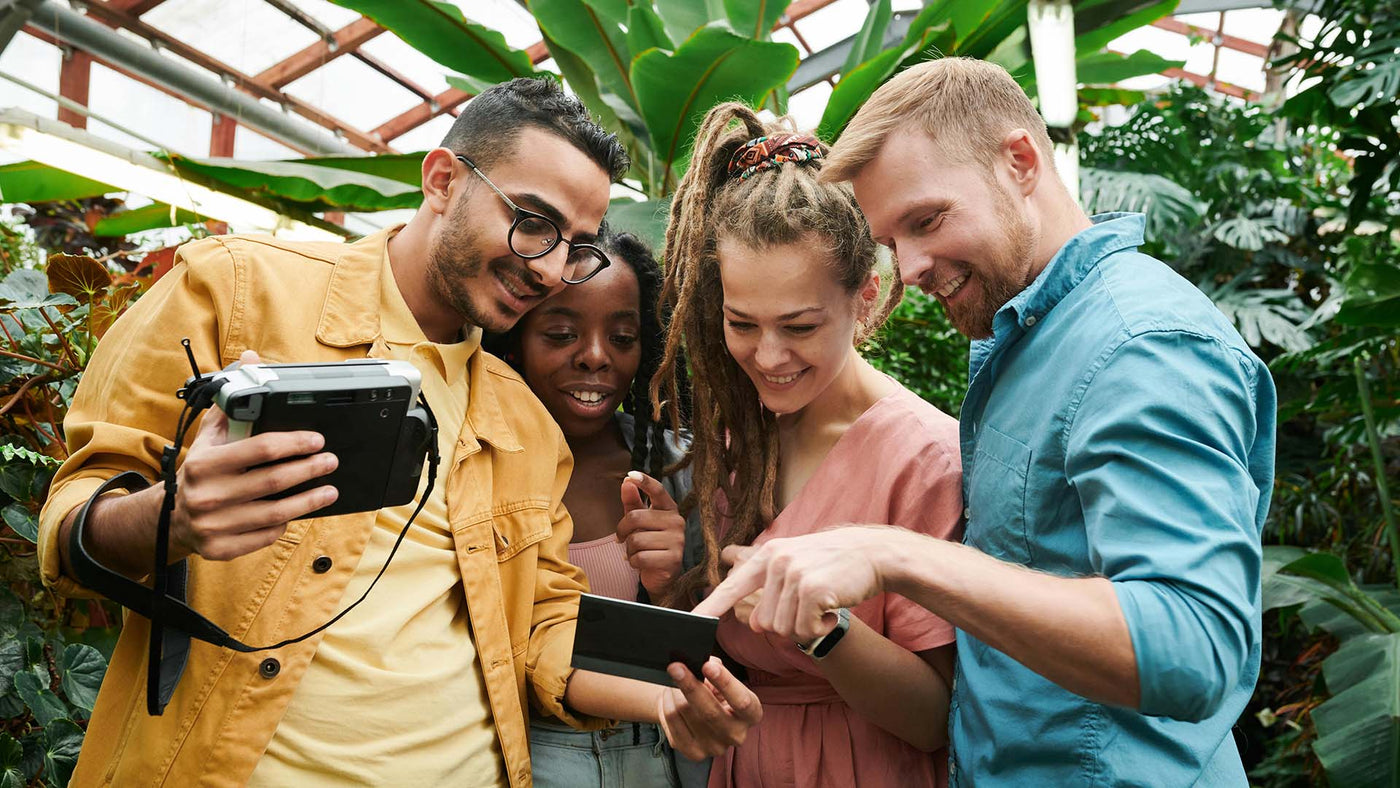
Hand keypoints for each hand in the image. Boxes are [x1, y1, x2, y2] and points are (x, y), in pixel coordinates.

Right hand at [172, 350, 339, 560]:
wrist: (171, 518)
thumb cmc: (202, 470)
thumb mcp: (210, 435)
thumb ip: (232, 399)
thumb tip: (251, 359)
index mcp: (204, 463)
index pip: (260, 449)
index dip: (295, 443)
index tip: (318, 440)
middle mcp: (206, 495)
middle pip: (274, 481)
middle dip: (310, 469)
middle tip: (331, 461)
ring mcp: (213, 525)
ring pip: (276, 512)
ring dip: (309, 500)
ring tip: (330, 489)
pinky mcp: (221, 549)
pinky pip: (266, 535)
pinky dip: (285, 522)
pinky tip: (298, 511)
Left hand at [618, 471, 685, 598]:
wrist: (663, 577)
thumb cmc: (650, 545)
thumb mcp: (640, 522)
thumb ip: (633, 502)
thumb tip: (627, 482)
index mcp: (669, 509)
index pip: (657, 490)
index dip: (644, 481)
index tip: (631, 474)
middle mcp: (677, 522)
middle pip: (635, 517)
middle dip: (622, 530)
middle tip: (622, 538)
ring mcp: (677, 541)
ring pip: (636, 539)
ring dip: (629, 549)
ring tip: (637, 553)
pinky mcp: (673, 559)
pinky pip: (640, 557)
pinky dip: (633, 562)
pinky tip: (641, 563)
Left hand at [658, 656, 761, 759]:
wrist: (698, 712)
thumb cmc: (715, 691)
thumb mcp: (721, 678)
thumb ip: (716, 669)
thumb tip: (703, 665)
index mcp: (751, 715)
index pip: (741, 701)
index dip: (725, 682)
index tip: (707, 665)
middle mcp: (736, 734)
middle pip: (710, 712)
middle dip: (690, 685)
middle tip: (676, 667)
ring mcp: (714, 747)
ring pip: (685, 712)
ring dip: (675, 691)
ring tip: (674, 679)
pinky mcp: (693, 752)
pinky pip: (672, 721)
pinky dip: (667, 703)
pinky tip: (669, 695)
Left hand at [695, 526, 901, 642]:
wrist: (873, 554)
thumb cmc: (834, 565)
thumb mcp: (796, 566)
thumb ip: (771, 590)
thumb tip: (755, 623)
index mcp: (766, 555)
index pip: (730, 586)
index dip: (708, 607)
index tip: (688, 621)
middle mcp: (775, 562)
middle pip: (763, 622)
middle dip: (788, 624)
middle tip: (811, 605)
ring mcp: (792, 574)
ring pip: (782, 629)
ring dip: (805, 627)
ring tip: (823, 603)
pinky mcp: (811, 589)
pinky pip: (803, 630)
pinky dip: (819, 628)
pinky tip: (832, 609)